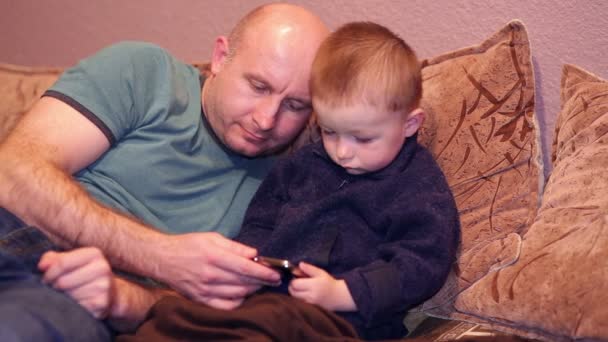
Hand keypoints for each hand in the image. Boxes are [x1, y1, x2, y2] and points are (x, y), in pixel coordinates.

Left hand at [38, 247, 113, 318]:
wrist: (111, 293)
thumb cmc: (84, 275)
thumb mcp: (71, 261)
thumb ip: (53, 259)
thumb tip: (42, 266)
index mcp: (94, 254)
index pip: (61, 263)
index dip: (48, 274)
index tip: (46, 279)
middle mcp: (102, 268)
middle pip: (62, 281)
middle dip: (54, 288)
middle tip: (57, 290)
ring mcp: (104, 286)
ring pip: (68, 296)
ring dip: (63, 299)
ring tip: (68, 296)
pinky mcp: (102, 303)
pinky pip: (76, 308)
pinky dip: (72, 308)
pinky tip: (77, 304)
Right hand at [155, 232, 280, 308]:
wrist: (163, 258)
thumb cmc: (189, 245)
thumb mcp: (212, 238)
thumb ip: (235, 247)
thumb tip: (254, 254)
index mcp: (214, 256)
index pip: (246, 268)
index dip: (264, 272)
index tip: (276, 273)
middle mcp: (210, 275)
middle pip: (244, 282)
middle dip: (262, 281)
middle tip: (273, 279)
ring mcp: (205, 290)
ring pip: (238, 294)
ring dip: (252, 290)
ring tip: (259, 284)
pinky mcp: (200, 299)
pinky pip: (225, 305)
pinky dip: (238, 301)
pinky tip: (242, 294)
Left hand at [288, 262, 356, 311]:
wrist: (339, 296)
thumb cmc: (329, 283)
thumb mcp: (320, 273)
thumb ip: (309, 268)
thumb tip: (299, 264)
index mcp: (313, 285)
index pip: (294, 284)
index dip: (293, 280)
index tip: (297, 278)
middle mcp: (310, 295)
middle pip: (292, 292)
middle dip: (292, 287)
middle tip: (298, 283)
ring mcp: (310, 303)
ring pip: (295, 298)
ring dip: (295, 293)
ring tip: (301, 289)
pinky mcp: (311, 308)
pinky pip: (300, 303)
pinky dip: (299, 298)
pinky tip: (304, 294)